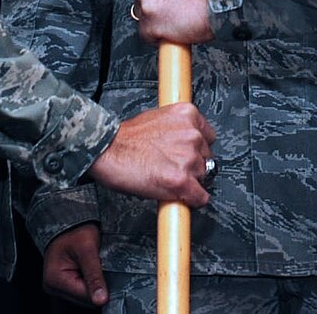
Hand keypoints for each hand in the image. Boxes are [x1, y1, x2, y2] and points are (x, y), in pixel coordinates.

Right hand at [41, 223, 106, 306]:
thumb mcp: (87, 250)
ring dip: (94, 283)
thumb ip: (94, 276)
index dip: (101, 289)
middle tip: (101, 265)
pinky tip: (91, 270)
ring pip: (85, 295)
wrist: (71, 221)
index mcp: (54, 280)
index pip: (84, 297)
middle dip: (96, 285)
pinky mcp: (64, 284)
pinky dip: (90, 282)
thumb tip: (101, 300)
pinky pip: (82, 289)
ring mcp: (58, 286)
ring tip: (95, 265)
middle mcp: (53, 287)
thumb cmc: (76, 230)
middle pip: (84, 298)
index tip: (109, 274)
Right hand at [89, 101, 216, 207]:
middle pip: (207, 158)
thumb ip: (177, 128)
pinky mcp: (181, 181)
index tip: (190, 154)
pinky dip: (192, 200)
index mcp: (187, 115)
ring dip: (190, 180)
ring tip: (168, 178)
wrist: (107, 150)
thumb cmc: (125, 137)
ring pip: (203, 177)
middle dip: (193, 164)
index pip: (209, 136)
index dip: (197, 148)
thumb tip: (184, 140)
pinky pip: (200, 197)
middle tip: (173, 167)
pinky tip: (181, 197)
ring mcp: (188, 158)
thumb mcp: (157, 118)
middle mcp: (192, 135)